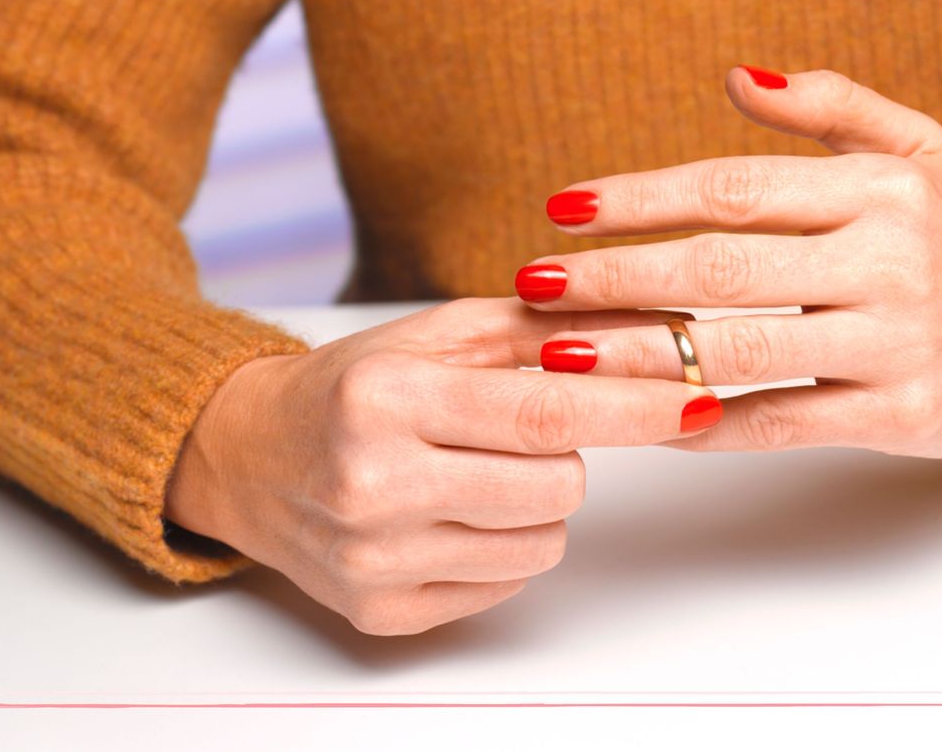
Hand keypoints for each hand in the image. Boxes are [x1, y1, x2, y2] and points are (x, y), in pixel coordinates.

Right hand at [165, 298, 720, 634]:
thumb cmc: (347, 388)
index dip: (635, 408)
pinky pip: (502, 586)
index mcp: (385, 399)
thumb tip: (648, 328)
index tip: (697, 401)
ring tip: (471, 473)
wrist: (245, 458)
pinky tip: (446, 514)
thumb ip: (537, 328)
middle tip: (515, 432)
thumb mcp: (431, 335)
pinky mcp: (380, 612)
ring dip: (534, 503)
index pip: (546, 412)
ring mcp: (375, 559)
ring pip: (541, 543)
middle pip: (558, 485)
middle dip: (567, 454)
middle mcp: (373, 484)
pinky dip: (497, 546)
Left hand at [516, 66, 941, 457]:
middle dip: (613, 278)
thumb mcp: (918, 150)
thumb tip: (735, 77)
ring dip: (636, 355)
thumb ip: (830, 107)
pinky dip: (703, 421)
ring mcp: (894, 342)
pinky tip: (640, 417)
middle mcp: (887, 262)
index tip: (564, 210)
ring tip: (559, 354)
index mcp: (878, 190)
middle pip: (720, 269)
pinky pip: (779, 421)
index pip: (733, 188)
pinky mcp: (898, 415)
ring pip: (739, 350)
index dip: (640, 199)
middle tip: (533, 283)